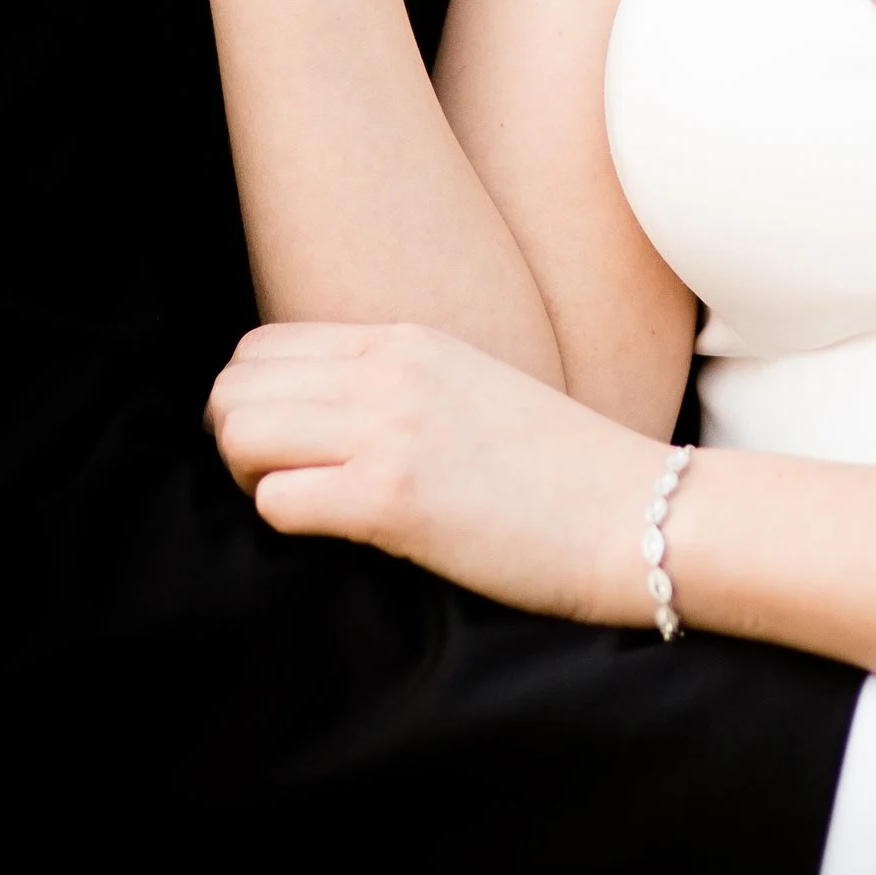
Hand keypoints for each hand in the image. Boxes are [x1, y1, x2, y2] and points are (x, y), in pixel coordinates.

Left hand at [207, 320, 660, 620]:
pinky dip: (287, 523)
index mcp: (405, 339)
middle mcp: (388, 372)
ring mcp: (389, 430)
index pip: (262, 347)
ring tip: (305, 507)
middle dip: (236, 442)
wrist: (641, 514)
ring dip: (251, 479)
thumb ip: (397, 386)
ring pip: (241, 433)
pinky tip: (337, 535)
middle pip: (234, 386)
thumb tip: (321, 420)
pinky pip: (277, 501)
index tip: (285, 450)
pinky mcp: (393, 498)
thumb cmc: (563, 471)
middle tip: (279, 484)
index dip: (253, 403)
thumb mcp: (473, 389)